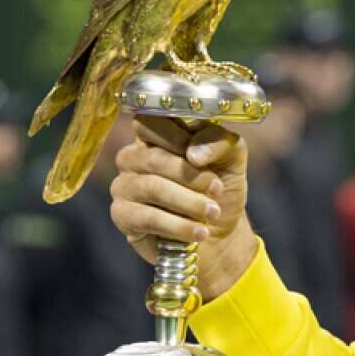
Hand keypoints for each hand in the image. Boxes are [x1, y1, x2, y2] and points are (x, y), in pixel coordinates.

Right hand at [111, 116, 257, 299]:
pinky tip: (198, 232)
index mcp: (156, 134)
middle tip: (217, 190)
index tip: (203, 159)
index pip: (149, 122)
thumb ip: (219, 142)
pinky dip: (178, 226)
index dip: (176, 138)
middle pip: (153, 157)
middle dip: (191, 176)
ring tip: (212, 213)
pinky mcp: (122, 215)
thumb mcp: (232, 158)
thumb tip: (194, 153)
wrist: (220, 233)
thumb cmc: (219, 189)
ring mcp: (124, 185)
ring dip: (188, 202)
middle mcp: (133, 156)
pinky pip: (147, 218)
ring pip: (151, 188)